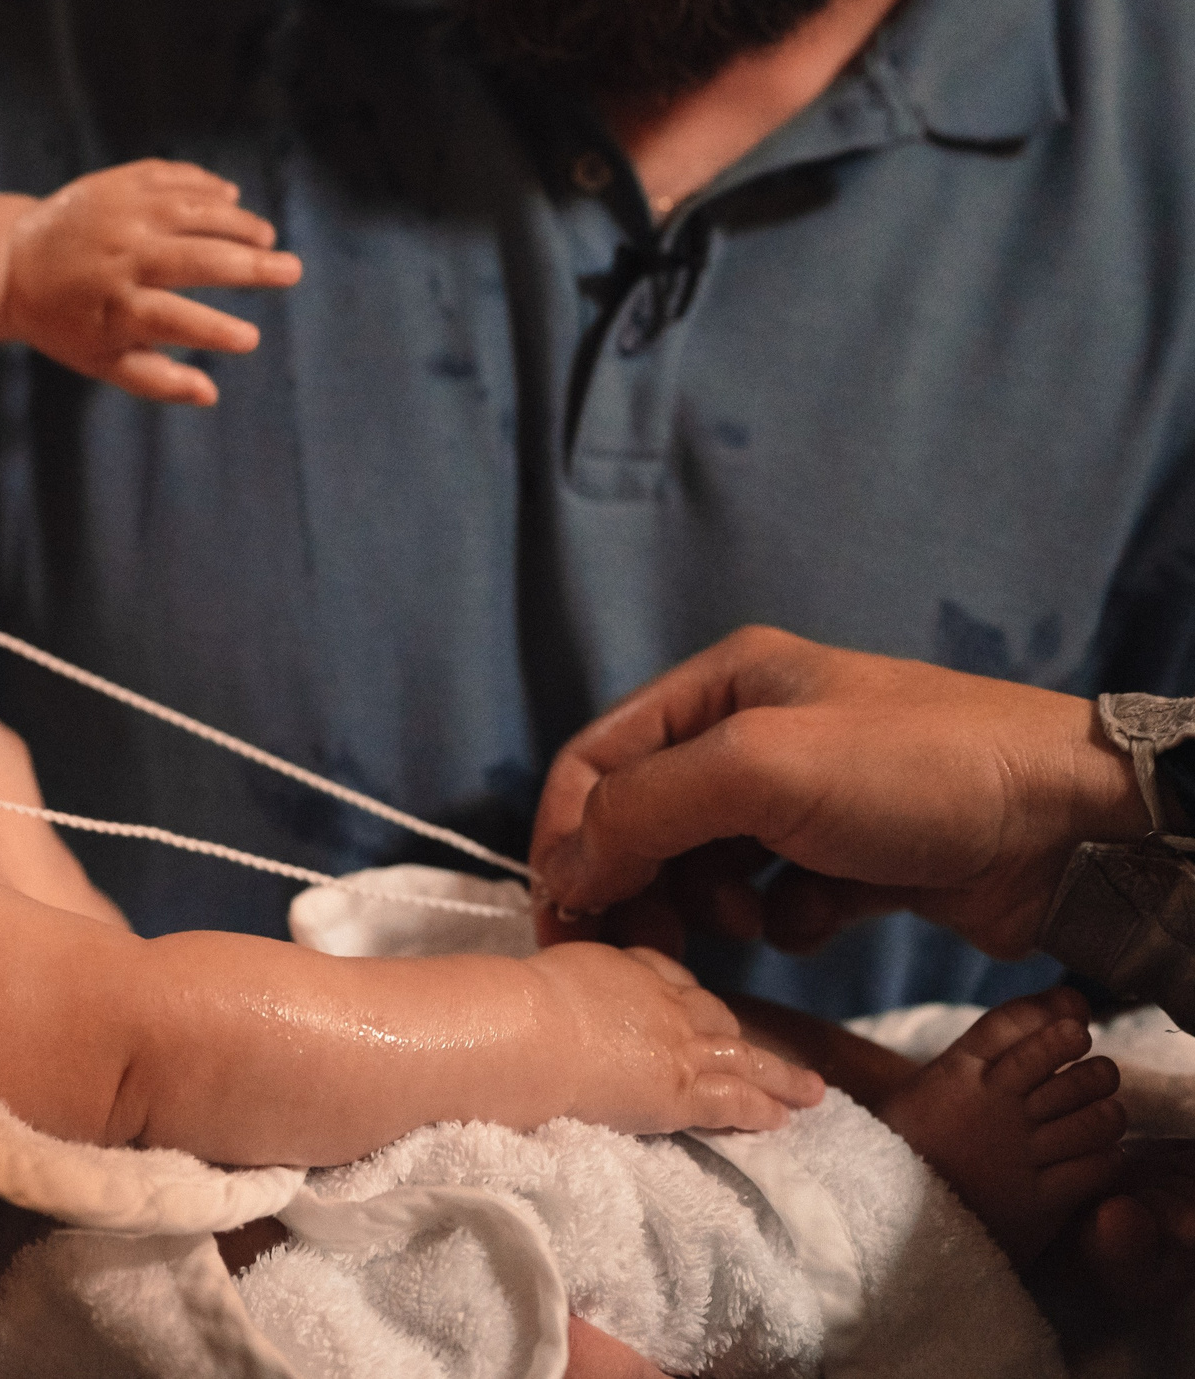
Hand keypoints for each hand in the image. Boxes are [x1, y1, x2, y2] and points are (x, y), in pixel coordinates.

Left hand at [0, 160, 297, 404]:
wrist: (13, 261)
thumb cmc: (65, 322)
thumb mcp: (100, 362)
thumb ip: (155, 381)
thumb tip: (210, 395)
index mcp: (115, 306)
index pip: (175, 320)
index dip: (214, 332)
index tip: (251, 339)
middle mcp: (121, 255)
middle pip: (196, 259)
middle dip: (251, 266)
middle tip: (292, 271)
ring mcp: (120, 212)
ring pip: (193, 211)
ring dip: (238, 222)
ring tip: (267, 237)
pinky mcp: (118, 182)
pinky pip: (173, 178)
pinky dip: (206, 187)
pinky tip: (231, 200)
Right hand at [527, 941, 822, 1134]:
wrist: (525, 1031)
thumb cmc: (509, 1007)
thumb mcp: (534, 978)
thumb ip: (552, 989)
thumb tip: (528, 1001)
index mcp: (623, 968)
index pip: (669, 978)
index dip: (686, 997)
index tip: (693, 1006)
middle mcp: (660, 1000)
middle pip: (712, 1014)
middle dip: (734, 1033)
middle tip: (751, 1049)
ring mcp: (677, 1045)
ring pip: (740, 1057)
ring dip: (776, 1074)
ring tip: (807, 1091)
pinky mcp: (682, 1090)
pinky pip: (735, 1099)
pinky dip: (763, 1107)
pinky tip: (782, 1118)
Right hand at [531, 627, 1143, 959]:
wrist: (1073, 824)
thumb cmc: (916, 772)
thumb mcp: (758, 771)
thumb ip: (641, 812)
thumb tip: (562, 871)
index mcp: (723, 686)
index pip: (598, 760)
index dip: (567, 836)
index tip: (565, 915)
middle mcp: (755, 736)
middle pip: (646, 819)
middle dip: (634, 882)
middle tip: (644, 950)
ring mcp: (806, 800)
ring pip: (704, 868)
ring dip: (705, 908)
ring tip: (741, 934)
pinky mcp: (851, 860)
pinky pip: (772, 901)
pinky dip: (779, 924)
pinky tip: (811, 926)